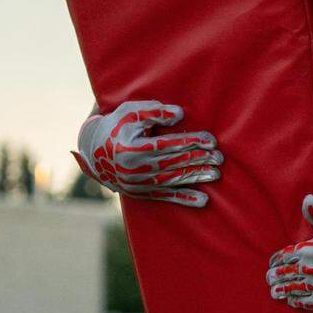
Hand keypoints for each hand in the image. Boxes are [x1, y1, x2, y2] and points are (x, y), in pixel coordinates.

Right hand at [73, 100, 222, 207]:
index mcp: (132, 149)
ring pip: (173, 180)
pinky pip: (166, 197)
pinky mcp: (141, 193)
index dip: (192, 142)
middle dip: (199, 160)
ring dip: (196, 177)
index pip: (168, 145)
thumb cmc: (116, 126)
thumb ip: (154, 111)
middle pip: (174, 163)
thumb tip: (180, 114)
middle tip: (220, 157)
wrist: (92, 151)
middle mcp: (135, 170)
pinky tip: (203, 201)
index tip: (212, 140)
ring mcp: (138, 184)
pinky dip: (185, 199)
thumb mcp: (130, 112)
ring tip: (216, 174)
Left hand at [266, 195, 312, 312]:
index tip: (272, 263)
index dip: (276, 261)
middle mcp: (311, 270)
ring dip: (281, 291)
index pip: (284, 256)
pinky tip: (291, 300)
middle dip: (275, 277)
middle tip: (270, 278)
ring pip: (292, 290)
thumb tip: (306, 199)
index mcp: (311, 249)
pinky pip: (306, 303)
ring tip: (274, 291)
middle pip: (285, 274)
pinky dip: (296, 302)